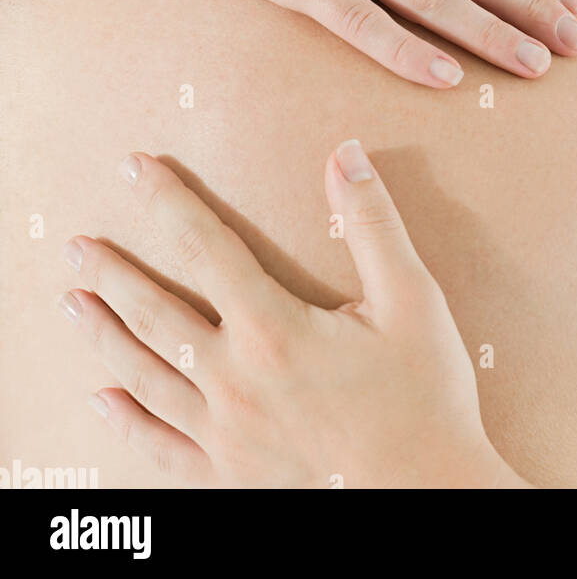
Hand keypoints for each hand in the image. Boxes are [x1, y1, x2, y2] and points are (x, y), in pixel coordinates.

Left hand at [59, 149, 532, 488]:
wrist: (427, 497)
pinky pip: (161, 447)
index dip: (168, 202)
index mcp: (273, 328)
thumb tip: (347, 152)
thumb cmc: (424, 397)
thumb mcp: (411, 299)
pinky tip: (103, 401)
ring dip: (104, 336)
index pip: (206, 246)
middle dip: (114, 274)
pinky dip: (128, 422)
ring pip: (146, 376)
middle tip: (79, 247)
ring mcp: (225, 434)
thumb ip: (372, 221)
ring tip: (73, 304)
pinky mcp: (230, 476)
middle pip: (156, 313)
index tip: (135, 168)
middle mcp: (235, 380)